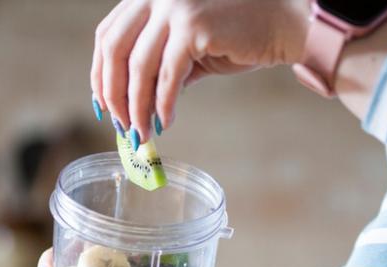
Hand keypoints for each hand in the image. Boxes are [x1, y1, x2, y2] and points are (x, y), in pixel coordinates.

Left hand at [92, 0, 310, 141]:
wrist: (286, 22)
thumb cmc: (241, 32)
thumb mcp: (190, 44)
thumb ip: (161, 64)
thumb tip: (136, 103)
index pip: (108, 34)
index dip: (99, 73)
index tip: (102, 105)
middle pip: (114, 49)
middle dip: (112, 94)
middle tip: (120, 126)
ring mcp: (174, 6)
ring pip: (138, 67)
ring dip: (137, 107)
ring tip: (143, 133)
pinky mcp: (194, 26)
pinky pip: (168, 76)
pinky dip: (163, 105)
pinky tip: (165, 122)